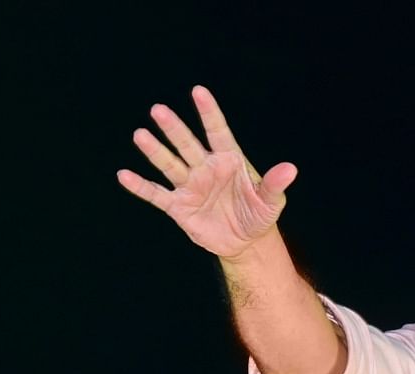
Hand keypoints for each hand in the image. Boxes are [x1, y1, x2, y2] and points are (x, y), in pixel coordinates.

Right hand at [116, 86, 297, 259]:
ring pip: (169, 164)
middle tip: (159, 110)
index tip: (198, 91)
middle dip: (174, 129)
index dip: (209, 113)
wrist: (245, 242)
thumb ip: (276, 185)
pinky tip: (124, 176)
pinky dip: (140, 187)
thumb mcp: (271, 202)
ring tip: (140, 135)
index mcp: (229, 160)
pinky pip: (156, 194)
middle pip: (187, 144)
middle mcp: (206, 168)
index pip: (217, 131)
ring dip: (155, 151)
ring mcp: (190, 186)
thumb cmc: (259, 214)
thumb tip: (291, 169)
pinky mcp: (179, 206)